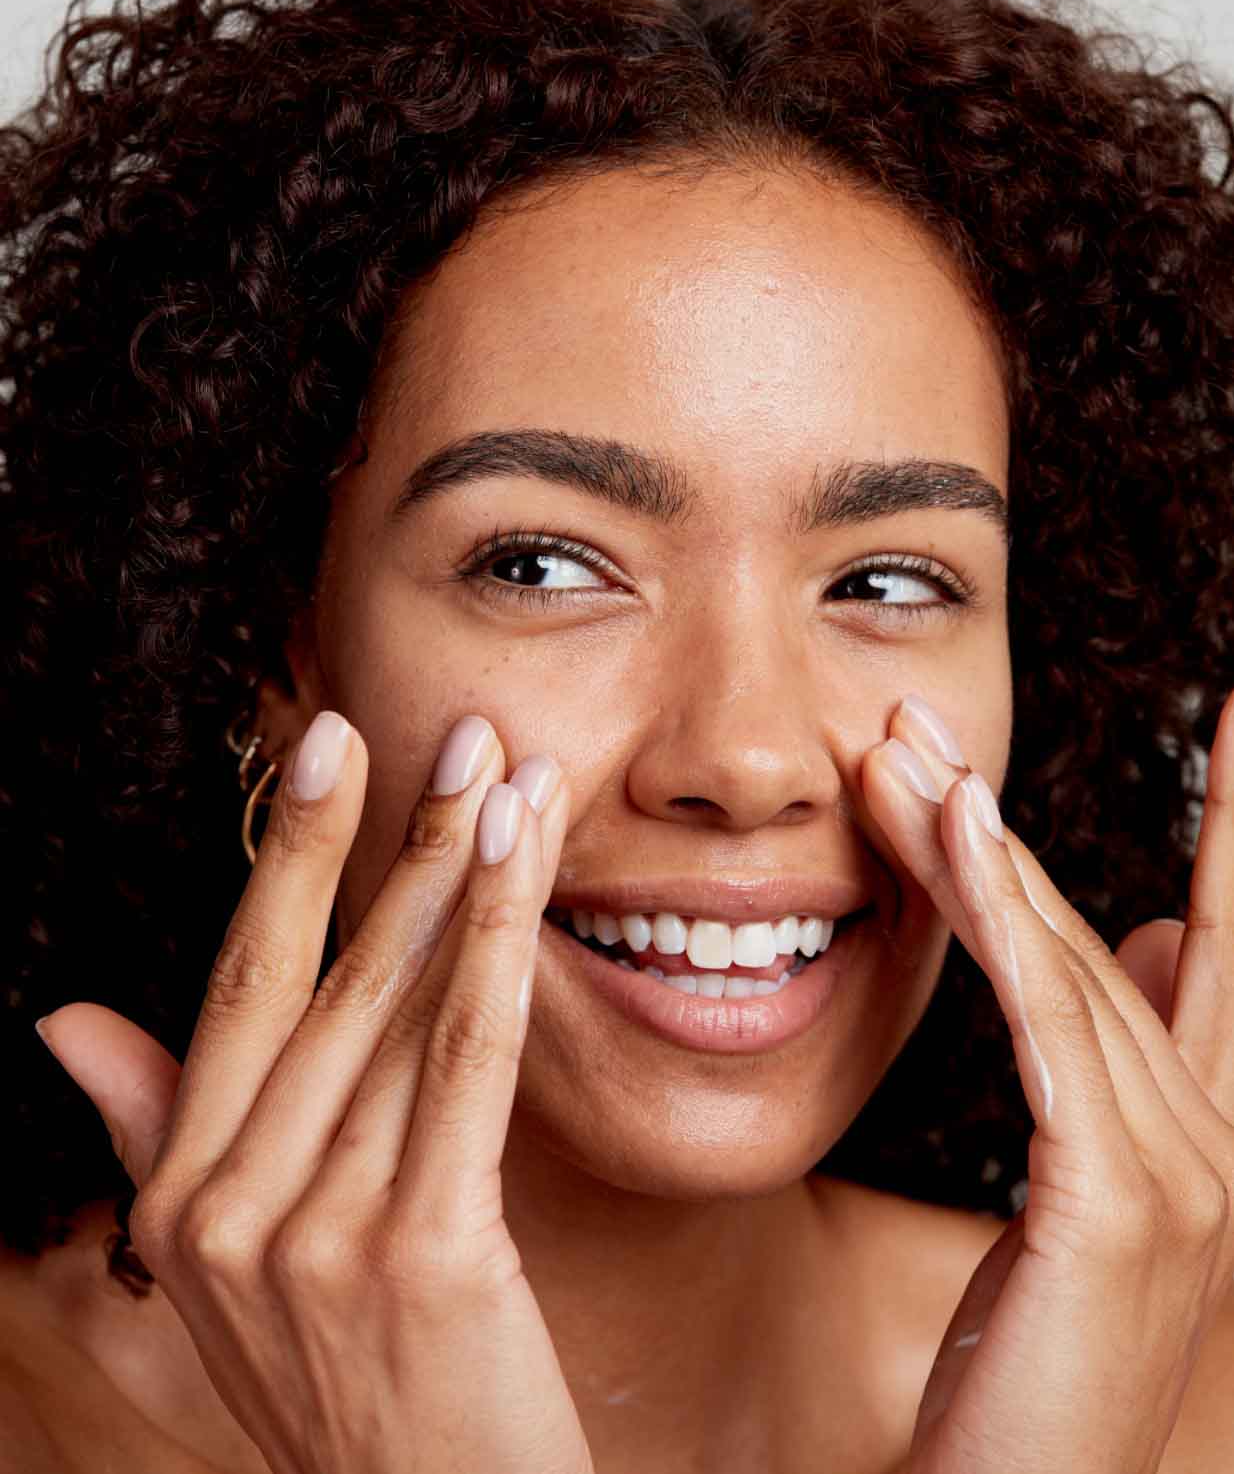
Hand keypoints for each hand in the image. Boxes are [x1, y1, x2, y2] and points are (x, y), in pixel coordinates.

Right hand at [36, 712, 593, 1473]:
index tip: (323, 748)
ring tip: (519, 776)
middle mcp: (223, 1213)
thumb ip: (157, 1134)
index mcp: (178, 1198)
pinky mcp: (418, 1258)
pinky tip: (529, 864)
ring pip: (401, 1008)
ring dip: (468, 874)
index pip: (237, 988)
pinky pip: (465, 1066)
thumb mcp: (233, 1268)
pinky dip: (499, 952)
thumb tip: (64, 1020)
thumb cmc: (361, 1381)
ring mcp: (312, 1240)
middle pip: (326, 979)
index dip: (285, 860)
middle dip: (399, 839)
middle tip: (462, 732)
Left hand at [863, 691, 1233, 1473]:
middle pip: (1093, 932)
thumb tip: (1152, 934)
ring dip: (977, 844)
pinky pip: (1044, 1021)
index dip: (1232, 828)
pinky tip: (955, 827)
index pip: (1223, 941)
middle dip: (1006, 821)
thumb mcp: (1079, 1190)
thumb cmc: (1025, 1362)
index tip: (1232, 717)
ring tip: (907, 750)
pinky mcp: (1111, 1199)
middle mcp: (1206, 1135)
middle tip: (923, 721)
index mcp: (1195, 1128)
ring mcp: (1175, 1168)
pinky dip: (1000, 913)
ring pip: (1059, 958)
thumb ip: (1117, 1059)